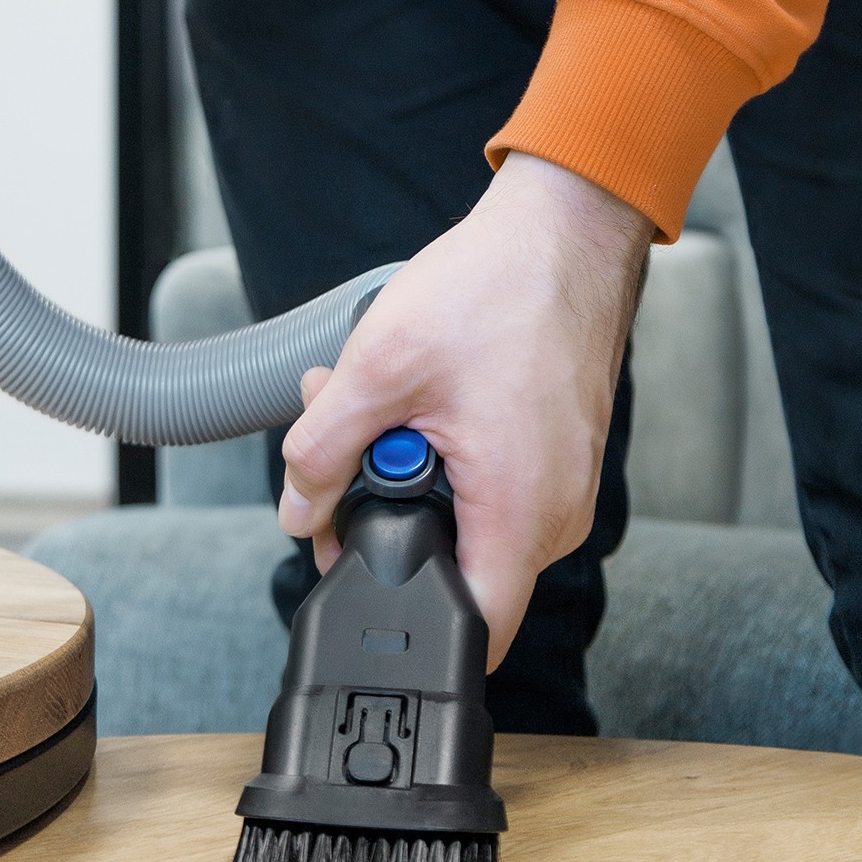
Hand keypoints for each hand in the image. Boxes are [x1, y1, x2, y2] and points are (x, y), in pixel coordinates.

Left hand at [276, 152, 652, 670]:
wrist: (564, 231)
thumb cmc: (495, 288)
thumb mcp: (380, 367)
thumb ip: (324, 452)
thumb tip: (297, 509)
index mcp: (520, 513)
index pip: (468, 630)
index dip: (398, 611)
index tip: (349, 562)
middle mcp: (553, 515)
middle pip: (451, 564)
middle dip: (377, 510)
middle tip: (339, 440)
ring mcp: (559, 485)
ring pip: (462, 515)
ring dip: (401, 466)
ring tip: (368, 395)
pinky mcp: (552, 454)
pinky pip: (488, 481)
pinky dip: (438, 446)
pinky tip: (409, 390)